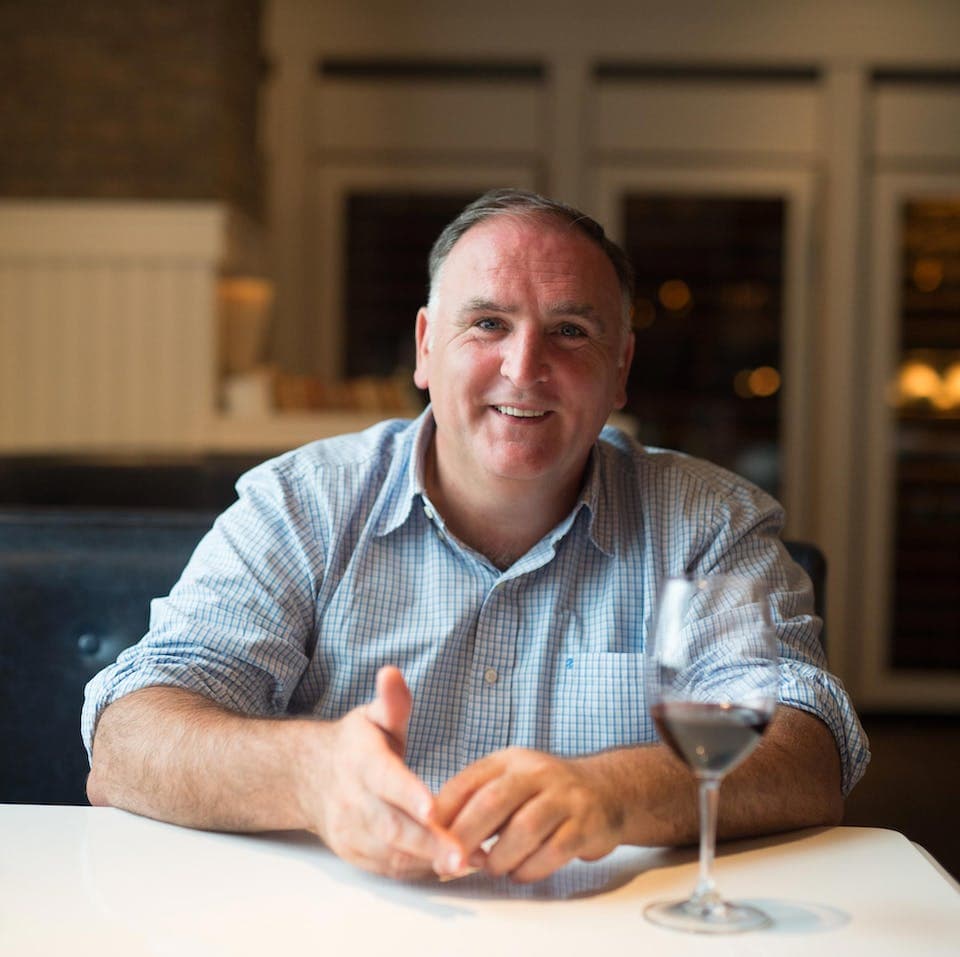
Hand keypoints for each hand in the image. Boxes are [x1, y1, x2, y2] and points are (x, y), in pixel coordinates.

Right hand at [305, 665, 465, 878]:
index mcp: (361, 761)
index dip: (407, 793)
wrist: (311, 778)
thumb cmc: (357, 745)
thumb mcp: (373, 716)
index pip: (384, 778)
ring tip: (471, 862)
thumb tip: (392, 672)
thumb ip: (390, 701)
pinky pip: (390, 869)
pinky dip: (420, 871)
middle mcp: (353, 800)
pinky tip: (453, 867)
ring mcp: (353, 832)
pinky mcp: (357, 855)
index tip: (432, 806)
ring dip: (430, 861)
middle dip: (428, 842)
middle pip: (391, 826)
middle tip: (464, 854)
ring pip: (392, 853)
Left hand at [434, 747, 623, 882]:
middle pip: (493, 802)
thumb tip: (434, 836)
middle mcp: (536, 772)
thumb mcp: (510, 783)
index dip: (443, 812)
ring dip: (501, 857)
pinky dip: (530, 869)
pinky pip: (554, 851)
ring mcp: (564, 796)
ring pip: (525, 828)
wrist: (606, 790)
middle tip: (452, 863)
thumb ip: (476, 803)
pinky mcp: (586, 824)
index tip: (428, 839)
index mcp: (509, 760)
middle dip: (466, 836)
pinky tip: (520, 873)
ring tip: (492, 867)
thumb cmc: (544, 794)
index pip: (468, 782)